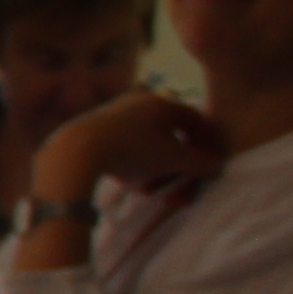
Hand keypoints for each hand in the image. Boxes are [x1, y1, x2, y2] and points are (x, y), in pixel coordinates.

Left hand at [38, 93, 223, 206]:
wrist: (74, 151)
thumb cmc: (132, 151)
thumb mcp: (172, 159)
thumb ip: (199, 162)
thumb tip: (218, 166)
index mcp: (159, 102)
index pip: (194, 119)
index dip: (205, 144)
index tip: (206, 167)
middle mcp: (136, 103)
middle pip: (169, 136)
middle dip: (177, 166)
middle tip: (177, 190)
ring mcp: (112, 116)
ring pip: (146, 146)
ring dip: (155, 171)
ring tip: (151, 192)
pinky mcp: (93, 132)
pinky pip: (123, 150)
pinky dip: (133, 168)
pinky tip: (129, 185)